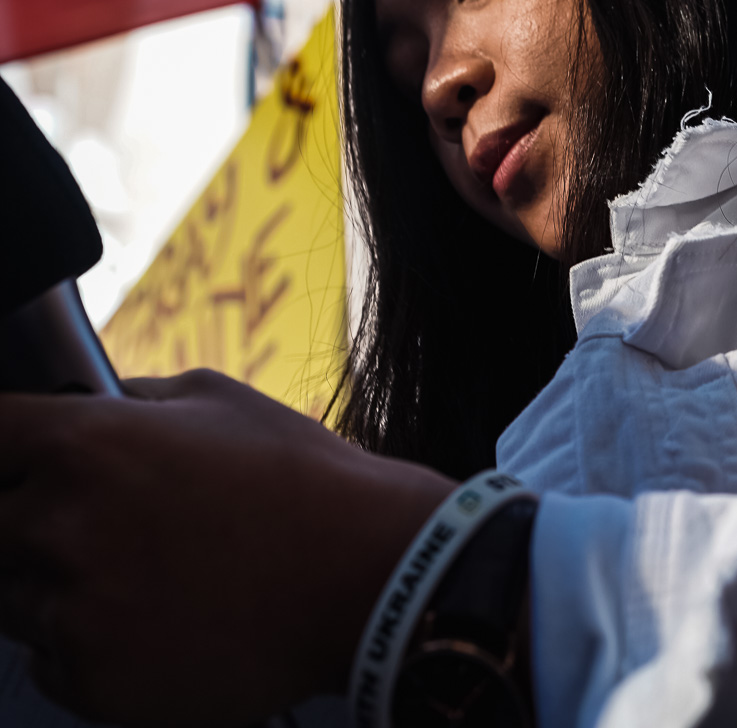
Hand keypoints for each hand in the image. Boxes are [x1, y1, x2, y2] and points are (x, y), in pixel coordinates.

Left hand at [0, 369, 453, 723]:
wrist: (356, 576)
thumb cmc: (293, 476)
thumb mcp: (210, 398)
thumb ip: (128, 402)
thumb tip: (86, 407)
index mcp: (83, 443)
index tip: (11, 453)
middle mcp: (61, 526)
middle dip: (19, 518)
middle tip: (77, 520)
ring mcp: (73, 612)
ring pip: (8, 599)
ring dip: (45, 583)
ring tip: (127, 570)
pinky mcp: (92, 682)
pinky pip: (47, 659)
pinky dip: (78, 642)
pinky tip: (145, 615)